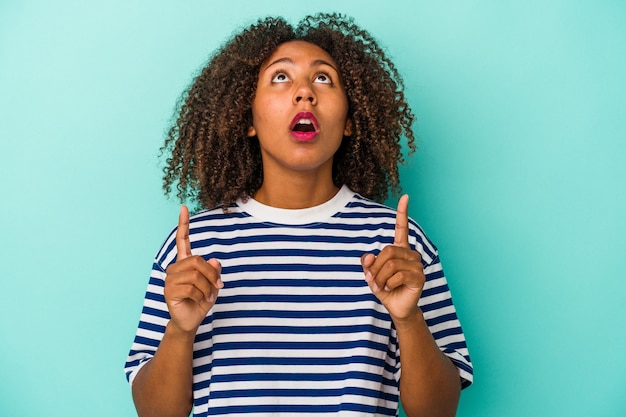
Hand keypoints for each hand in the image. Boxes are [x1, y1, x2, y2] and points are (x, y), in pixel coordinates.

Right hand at [163, 206, 222, 333]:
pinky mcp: (169, 291)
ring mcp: (170, 279)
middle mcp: (175, 268)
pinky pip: (191, 287)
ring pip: (195, 275)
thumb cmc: (200, 301)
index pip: (183, 240)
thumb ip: (214, 271)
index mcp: (184, 263)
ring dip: (208, 287)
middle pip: (197, 260)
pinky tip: (200, 301)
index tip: (184, 208)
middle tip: (218, 286)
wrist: (190, 321)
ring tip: (208, 296)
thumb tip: (214, 260)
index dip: (184, 224)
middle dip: (212, 274)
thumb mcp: (213, 284)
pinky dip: (202, 295)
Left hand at [362, 195, 424, 321]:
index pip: (402, 228)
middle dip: (375, 267)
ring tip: (380, 286)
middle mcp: (410, 254)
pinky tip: (389, 288)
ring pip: (391, 264)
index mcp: (400, 250)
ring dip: (380, 277)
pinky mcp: (419, 277)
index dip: (402, 213)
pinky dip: (388, 283)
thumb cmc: (385, 288)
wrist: (397, 308)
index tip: (405, 196)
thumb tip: (368, 255)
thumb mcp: (371, 275)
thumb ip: (367, 263)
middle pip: (387, 251)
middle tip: (372, 280)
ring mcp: (416, 265)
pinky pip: (398, 275)